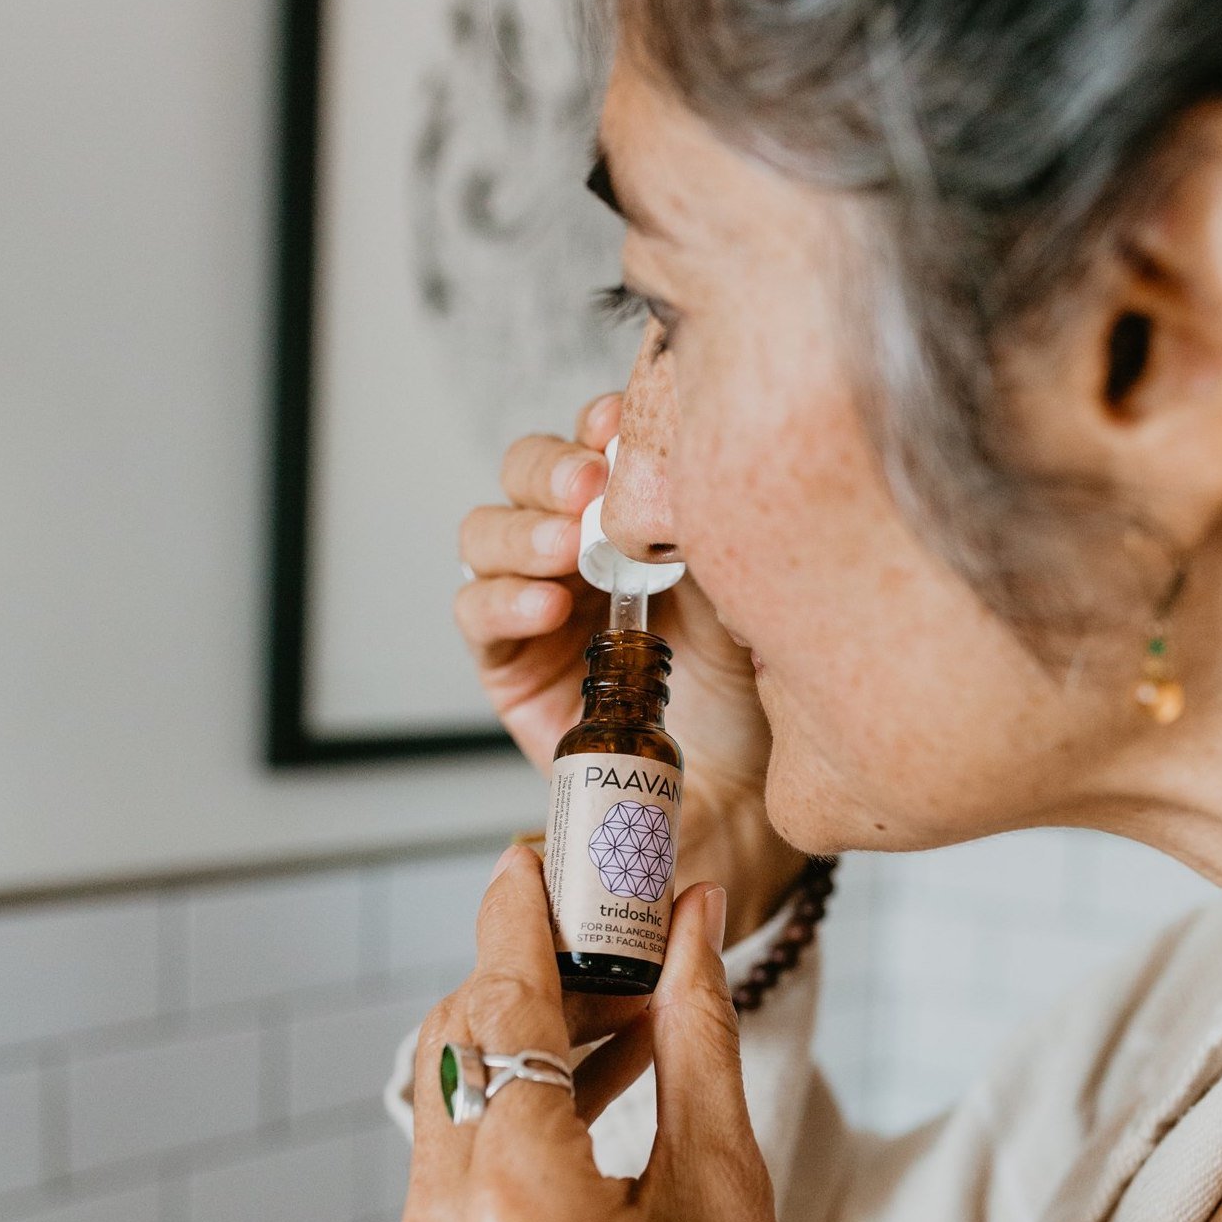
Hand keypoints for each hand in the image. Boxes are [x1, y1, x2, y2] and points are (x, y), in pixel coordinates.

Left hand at [391, 845, 794, 1221]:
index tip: (527, 856)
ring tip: (616, 996)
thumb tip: (696, 918)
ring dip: (524, 1030)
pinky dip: (514, 1095)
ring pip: (452, 1090)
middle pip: (460, 1037)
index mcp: (520, 1208)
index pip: (498, 1009)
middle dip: (526, 966)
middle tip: (600, 925)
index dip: (513, 916)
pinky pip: (457, 1148)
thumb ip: (698, 1035)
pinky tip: (592, 1073)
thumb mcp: (724, 1193)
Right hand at [454, 391, 803, 952]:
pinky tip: (549, 606)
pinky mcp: (507, 662)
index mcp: (628, 517)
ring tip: (565, 552)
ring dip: (521, 530)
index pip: (590, 445)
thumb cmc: (745, 690)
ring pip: (485, 532)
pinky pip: (477, 613)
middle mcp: (574, 549)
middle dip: (551, 470)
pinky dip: (503, 599)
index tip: (619, 425)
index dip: (594, 427)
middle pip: (524, 473)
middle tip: (589, 486)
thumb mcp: (738, 587)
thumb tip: (679, 450)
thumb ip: (698, 522)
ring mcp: (534, 602)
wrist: (734, 795)